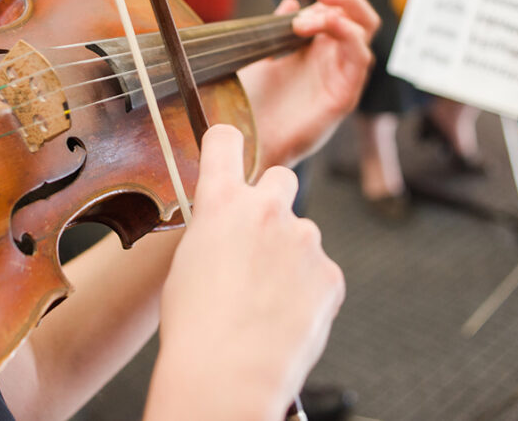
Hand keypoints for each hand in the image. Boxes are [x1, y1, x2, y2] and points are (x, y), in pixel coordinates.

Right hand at [145, 125, 345, 420]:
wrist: (227, 374)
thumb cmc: (197, 328)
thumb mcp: (187, 265)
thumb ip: (214, 233)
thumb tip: (228, 234)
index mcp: (222, 203)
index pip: (226, 142)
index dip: (226, 143)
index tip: (229, 145)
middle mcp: (267, 210)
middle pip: (281, 178)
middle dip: (272, 200)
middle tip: (258, 239)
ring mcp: (304, 240)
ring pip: (301, 235)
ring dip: (289, 258)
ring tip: (265, 302)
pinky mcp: (330, 274)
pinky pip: (319, 274)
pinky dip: (307, 291)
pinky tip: (285, 317)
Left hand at [239, 0, 376, 168]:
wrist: (248, 138)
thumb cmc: (253, 102)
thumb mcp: (262, 55)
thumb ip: (277, 27)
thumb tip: (291, 0)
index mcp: (317, 50)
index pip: (340, 13)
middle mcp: (334, 62)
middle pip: (361, 19)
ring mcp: (341, 78)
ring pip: (363, 34)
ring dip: (338, 17)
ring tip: (304, 24)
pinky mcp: (344, 97)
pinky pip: (361, 60)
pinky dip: (349, 36)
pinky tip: (327, 28)